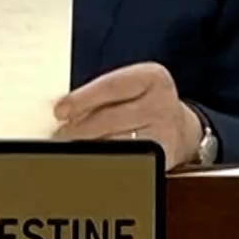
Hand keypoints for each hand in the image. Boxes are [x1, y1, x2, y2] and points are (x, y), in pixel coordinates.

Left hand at [52, 62, 202, 170]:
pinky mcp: (163, 157)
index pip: (111, 86)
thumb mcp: (129, 88)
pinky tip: (88, 160)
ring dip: (86, 147)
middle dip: (78, 129)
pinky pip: (125, 160)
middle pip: (110, 118)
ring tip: (69, 148)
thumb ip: (99, 94)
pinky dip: (103, 161)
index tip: (59, 111)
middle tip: (57, 135)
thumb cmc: (143, 104)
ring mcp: (164, 131)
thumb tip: (61, 111)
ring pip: (114, 142)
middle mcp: (162, 103)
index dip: (82, 99)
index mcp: (152, 77)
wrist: (181, 129)